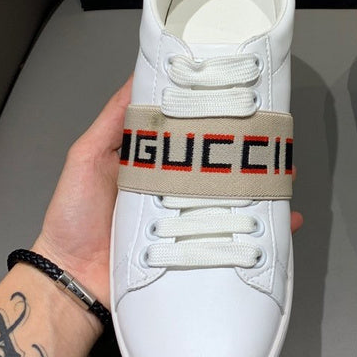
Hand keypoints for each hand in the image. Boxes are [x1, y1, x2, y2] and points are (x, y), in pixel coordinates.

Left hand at [32, 78, 303, 308]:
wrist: (71, 280)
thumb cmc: (74, 216)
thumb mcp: (86, 157)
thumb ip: (112, 120)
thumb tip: (138, 77)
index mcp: (154, 162)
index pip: (190, 133)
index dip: (212, 117)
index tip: (237, 99)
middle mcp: (174, 187)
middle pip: (218, 166)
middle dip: (247, 153)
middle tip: (271, 140)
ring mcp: (187, 219)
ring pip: (232, 198)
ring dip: (260, 188)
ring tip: (282, 177)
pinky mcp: (195, 249)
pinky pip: (233, 237)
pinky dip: (264, 232)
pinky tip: (284, 222)